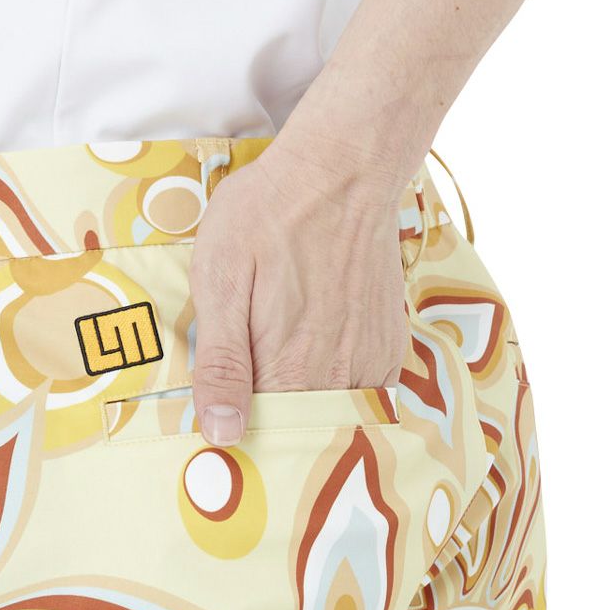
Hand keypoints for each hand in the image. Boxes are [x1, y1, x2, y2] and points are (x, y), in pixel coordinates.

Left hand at [189, 139, 408, 445]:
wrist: (344, 168)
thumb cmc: (269, 216)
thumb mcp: (221, 281)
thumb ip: (222, 364)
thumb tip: (221, 433)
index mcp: (290, 372)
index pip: (265, 441)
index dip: (242, 439)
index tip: (225, 430)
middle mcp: (340, 378)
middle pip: (303, 432)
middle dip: (275, 431)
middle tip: (249, 402)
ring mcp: (371, 362)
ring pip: (336, 415)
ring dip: (308, 408)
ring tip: (282, 376)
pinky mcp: (389, 345)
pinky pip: (365, 392)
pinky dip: (340, 389)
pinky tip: (315, 362)